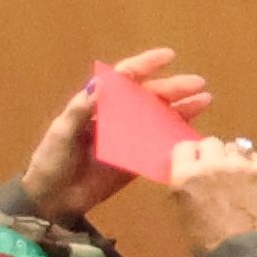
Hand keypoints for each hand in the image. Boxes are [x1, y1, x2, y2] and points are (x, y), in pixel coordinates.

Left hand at [21, 50, 212, 222]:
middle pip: (149, 97)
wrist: (52, 200)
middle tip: (198, 84)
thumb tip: (101, 82)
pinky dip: (175, 139)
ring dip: (181, 109)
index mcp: (98, 105)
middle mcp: (116, 118)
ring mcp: (127, 139)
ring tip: (205, 101)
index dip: (146, 65)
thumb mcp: (62, 133)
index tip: (168, 56)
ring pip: (159, 119)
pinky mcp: (134, 161)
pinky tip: (193, 133)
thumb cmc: (51, 162)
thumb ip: (81, 110)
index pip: (124, 79)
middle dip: (173, 88)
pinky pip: (158, 147)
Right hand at [169, 133, 256, 242]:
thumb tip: (190, 170)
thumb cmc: (208, 238)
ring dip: (233, 158)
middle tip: (216, 169)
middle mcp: (212, 165)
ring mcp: (240, 166)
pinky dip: (253, 165)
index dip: (190, 155)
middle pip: (210, 142)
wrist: (244, 250)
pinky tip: (251, 180)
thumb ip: (186, 185)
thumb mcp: (183, 211)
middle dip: (212, 154)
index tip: (195, 162)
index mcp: (186, 176)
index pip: (184, 147)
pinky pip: (255, 156)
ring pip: (234, 146)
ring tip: (236, 175)